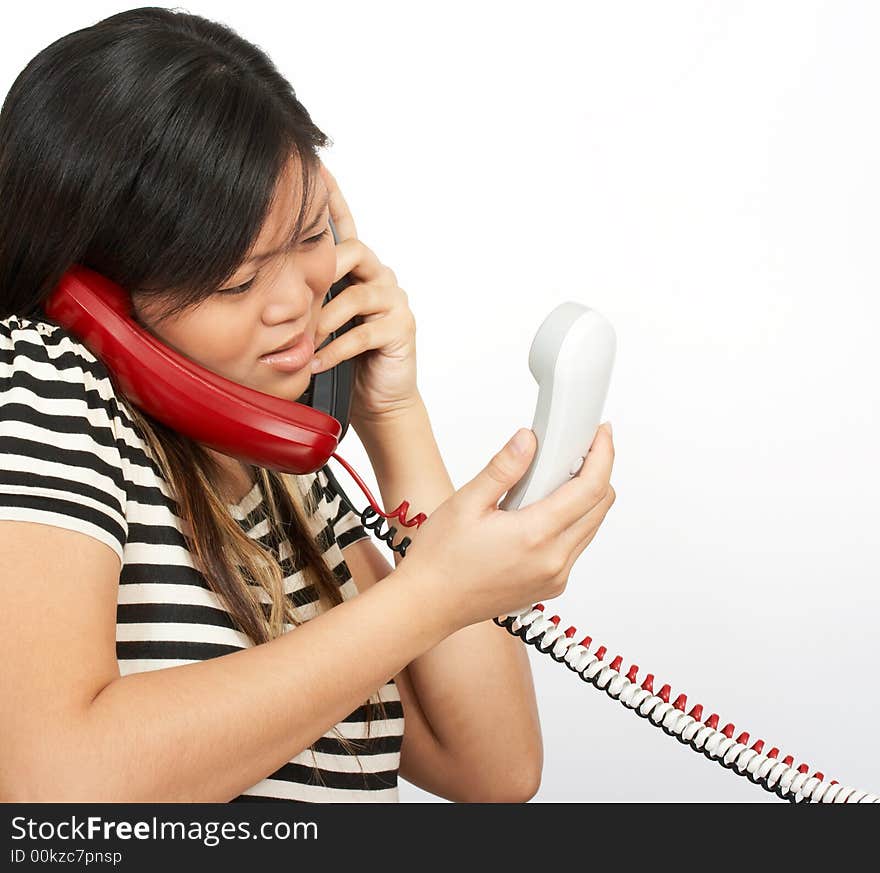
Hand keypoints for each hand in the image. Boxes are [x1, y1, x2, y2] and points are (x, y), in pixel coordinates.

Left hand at [312, 161, 418, 422]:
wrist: (380, 397)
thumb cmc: (343, 357)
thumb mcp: (316, 322)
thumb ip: (302, 298)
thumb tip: (261, 281)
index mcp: (359, 269)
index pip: (346, 227)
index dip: (334, 198)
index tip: (318, 170)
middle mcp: (380, 276)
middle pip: (351, 253)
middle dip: (319, 274)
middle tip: (291, 297)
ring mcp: (394, 300)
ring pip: (355, 294)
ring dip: (323, 319)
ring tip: (302, 340)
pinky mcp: (402, 327)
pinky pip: (363, 332)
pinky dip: (335, 348)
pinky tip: (317, 361)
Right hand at [398, 423, 616, 631]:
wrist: (429, 605)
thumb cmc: (440, 559)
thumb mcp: (466, 503)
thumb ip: (503, 469)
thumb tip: (528, 440)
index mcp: (535, 536)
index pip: (590, 489)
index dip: (603, 455)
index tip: (601, 434)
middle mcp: (554, 561)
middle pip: (600, 507)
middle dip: (598, 472)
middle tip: (578, 448)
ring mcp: (555, 578)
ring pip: (590, 528)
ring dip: (584, 498)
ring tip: (553, 477)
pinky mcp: (550, 586)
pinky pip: (575, 548)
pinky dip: (571, 522)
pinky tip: (542, 510)